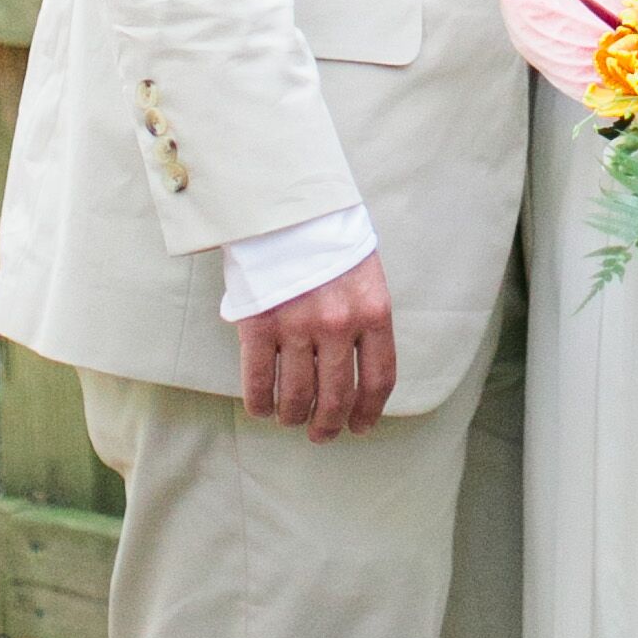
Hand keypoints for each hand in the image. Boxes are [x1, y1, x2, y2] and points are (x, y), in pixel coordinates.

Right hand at [235, 247, 395, 440]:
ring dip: (294, 418)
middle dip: (328, 426)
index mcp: (373, 309)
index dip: (369, 412)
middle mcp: (339, 323)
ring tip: (290, 419)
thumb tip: (357, 371)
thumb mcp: (364, 273)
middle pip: (337, 398)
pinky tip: (263, 408)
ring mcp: (297, 326)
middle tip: (321, 434)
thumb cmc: (327, 238)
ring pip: (297, 398)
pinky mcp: (259, 325)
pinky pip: (259, 384)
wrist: (285, 203)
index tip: (360, 428)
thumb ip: (364, 318)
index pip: (379, 379)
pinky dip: (260, 404)